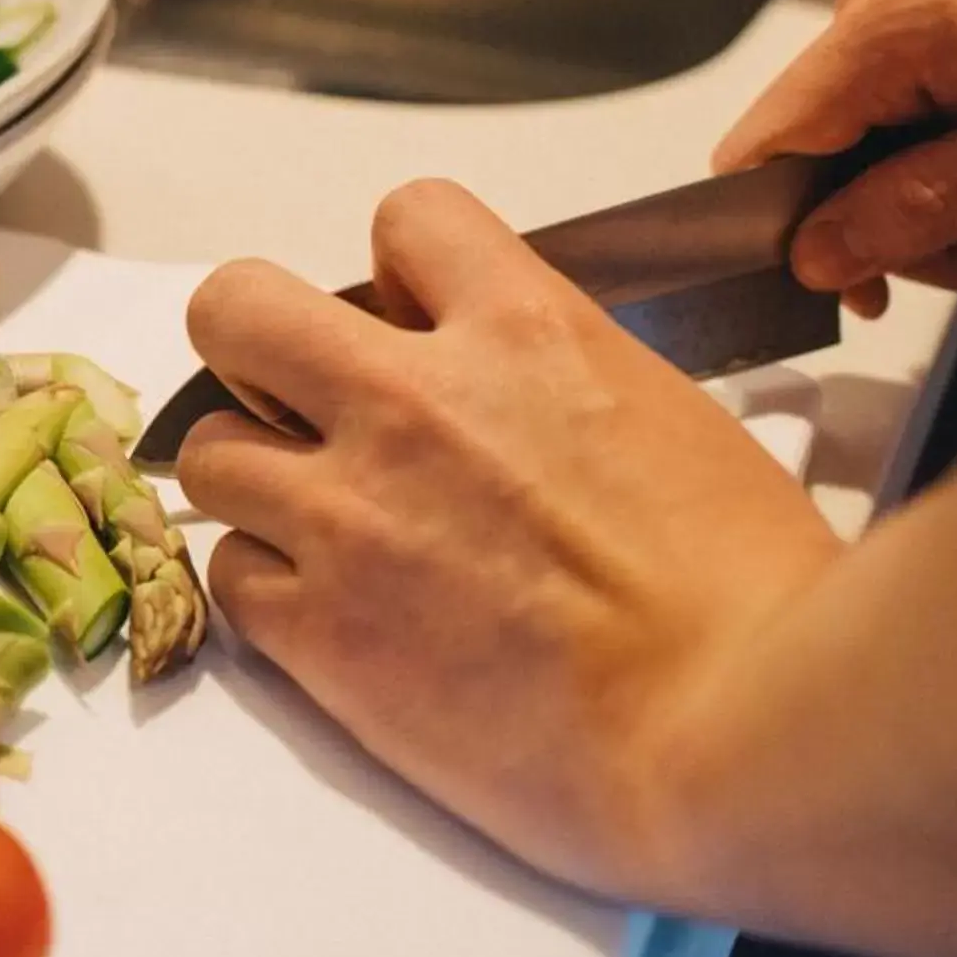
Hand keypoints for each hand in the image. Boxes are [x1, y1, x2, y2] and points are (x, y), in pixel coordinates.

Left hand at [178, 181, 840, 899]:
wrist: (735, 737)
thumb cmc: (750, 597)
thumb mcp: (671, 419)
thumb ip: (559, 377)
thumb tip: (513, 389)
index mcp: (522, 331)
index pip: (404, 219)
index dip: (405, 273)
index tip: (420, 324)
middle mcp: (412, 404)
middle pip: (236, 307)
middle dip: (256, 347)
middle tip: (304, 403)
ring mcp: (349, 516)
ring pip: (207, 450)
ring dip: (257, 481)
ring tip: (325, 526)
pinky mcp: (320, 631)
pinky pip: (227, 574)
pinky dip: (268, 590)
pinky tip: (333, 614)